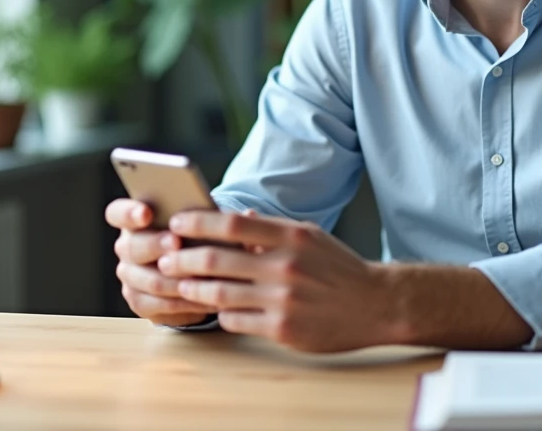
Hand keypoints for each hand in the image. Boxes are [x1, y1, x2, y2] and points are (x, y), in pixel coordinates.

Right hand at [105, 198, 215, 325]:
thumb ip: (189, 215)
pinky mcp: (139, 301)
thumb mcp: (193, 221)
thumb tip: (199, 212)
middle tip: (177, 242)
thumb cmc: (196, 235)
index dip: (128, 212)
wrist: (197, 271)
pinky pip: (158, 304)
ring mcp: (130, 275)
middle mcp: (126, 247)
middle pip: (132, 247)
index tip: (146, 213)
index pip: (117, 213)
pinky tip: (202, 298)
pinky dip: (183, 301)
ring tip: (198, 275)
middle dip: (156, 245)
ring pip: (148, 279)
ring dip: (175, 279)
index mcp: (133, 219)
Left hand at [160, 210, 391, 352]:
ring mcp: (283, 300)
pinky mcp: (282, 329)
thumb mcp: (310, 236)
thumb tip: (233, 213)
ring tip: (179, 284)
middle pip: (216, 259)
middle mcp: (286, 266)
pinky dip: (221, 313)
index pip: (232, 223)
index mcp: (292, 236)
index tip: (176, 223)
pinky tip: (216, 308)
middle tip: (165, 259)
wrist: (376, 304)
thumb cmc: (338, 268)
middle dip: (182, 259)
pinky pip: (235, 321)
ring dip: (193, 289)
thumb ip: (271, 227)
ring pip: (219, 293)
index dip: (198, 222)